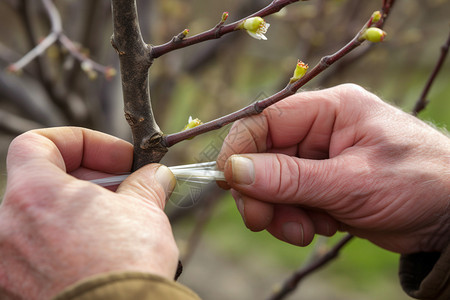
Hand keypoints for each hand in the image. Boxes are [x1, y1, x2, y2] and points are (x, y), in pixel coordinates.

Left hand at [0, 127, 177, 299]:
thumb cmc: (127, 264)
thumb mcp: (145, 210)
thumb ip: (147, 183)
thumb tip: (157, 176)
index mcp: (34, 194)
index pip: (38, 143)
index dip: (81, 142)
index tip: (117, 159)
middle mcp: (8, 226)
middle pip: (44, 180)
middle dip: (90, 178)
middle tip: (127, 188)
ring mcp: (8, 262)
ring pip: (43, 217)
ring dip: (81, 210)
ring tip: (118, 222)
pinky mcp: (16, 289)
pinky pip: (39, 250)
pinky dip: (67, 240)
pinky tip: (101, 250)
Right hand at [217, 84, 449, 253]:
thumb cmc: (419, 183)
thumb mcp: (351, 182)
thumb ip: (289, 178)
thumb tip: (234, 171)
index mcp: (330, 110)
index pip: (265, 120)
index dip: (240, 150)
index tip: (228, 182)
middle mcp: (321, 131)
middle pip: (264, 156)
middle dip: (261, 192)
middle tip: (263, 221)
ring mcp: (321, 160)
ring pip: (273, 183)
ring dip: (281, 212)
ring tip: (306, 230)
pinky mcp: (323, 185)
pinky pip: (291, 201)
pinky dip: (297, 220)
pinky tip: (324, 226)